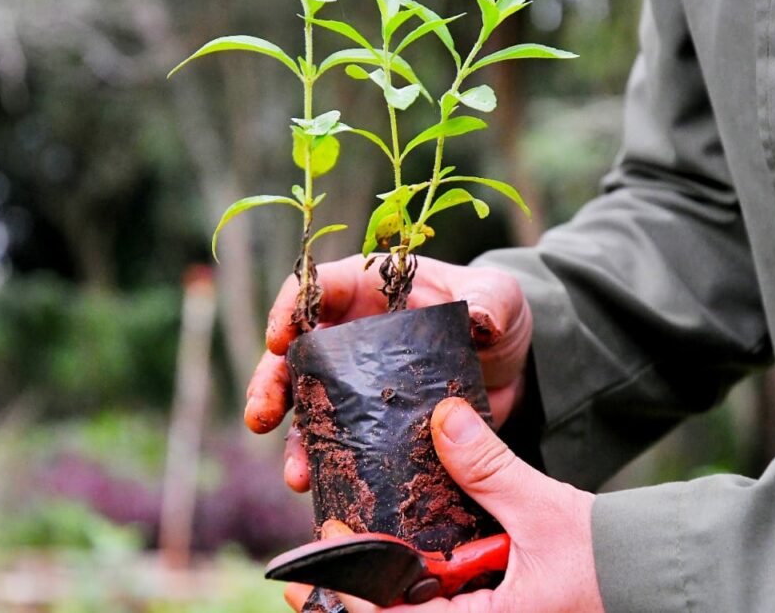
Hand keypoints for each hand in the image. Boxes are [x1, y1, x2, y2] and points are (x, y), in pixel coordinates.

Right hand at [243, 255, 532, 491]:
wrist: (513, 367)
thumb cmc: (495, 314)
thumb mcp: (498, 297)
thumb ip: (489, 301)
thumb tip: (480, 317)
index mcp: (369, 288)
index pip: (319, 287)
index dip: (289, 308)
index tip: (279, 338)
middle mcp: (349, 334)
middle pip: (294, 353)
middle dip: (270, 382)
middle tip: (262, 413)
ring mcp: (354, 381)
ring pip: (305, 405)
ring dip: (291, 438)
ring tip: (294, 472)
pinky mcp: (369, 422)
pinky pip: (336, 443)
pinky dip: (324, 465)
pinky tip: (318, 487)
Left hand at [284, 398, 603, 612]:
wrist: (653, 582)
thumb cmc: (606, 559)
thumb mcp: (543, 509)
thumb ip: (488, 467)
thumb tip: (444, 416)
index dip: (351, 588)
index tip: (327, 542)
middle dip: (349, 604)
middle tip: (307, 576)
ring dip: (377, 598)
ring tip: (338, 566)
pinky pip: (441, 612)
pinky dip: (413, 592)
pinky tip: (393, 567)